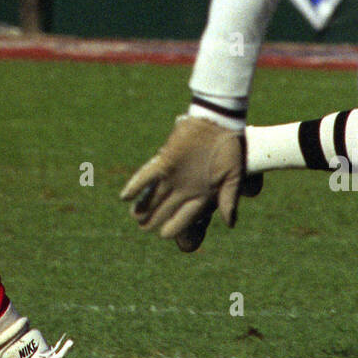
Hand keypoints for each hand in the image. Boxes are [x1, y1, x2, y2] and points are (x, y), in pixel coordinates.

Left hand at [121, 115, 246, 249]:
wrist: (218, 122)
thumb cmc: (229, 148)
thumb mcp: (233, 176)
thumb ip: (229, 199)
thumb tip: (230, 224)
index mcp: (201, 194)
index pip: (185, 216)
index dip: (175, 226)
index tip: (164, 234)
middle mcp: (185, 187)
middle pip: (166, 208)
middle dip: (154, 219)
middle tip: (143, 228)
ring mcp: (173, 175)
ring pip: (154, 195)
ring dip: (143, 206)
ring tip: (134, 216)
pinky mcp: (165, 161)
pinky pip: (147, 175)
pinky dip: (136, 186)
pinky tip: (124, 196)